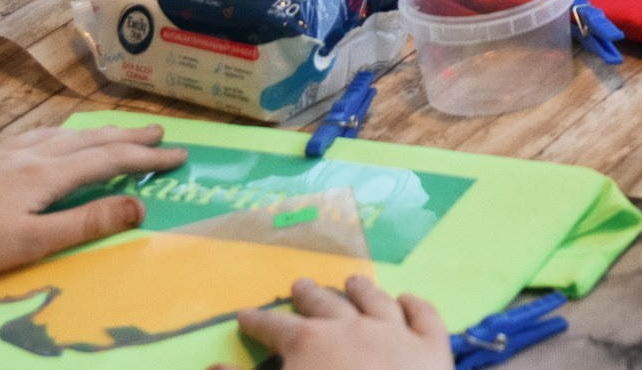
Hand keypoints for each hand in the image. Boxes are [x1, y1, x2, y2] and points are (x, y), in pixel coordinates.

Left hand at [0, 123, 186, 281]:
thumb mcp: (31, 243)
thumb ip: (86, 222)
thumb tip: (140, 206)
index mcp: (48, 173)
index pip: (109, 160)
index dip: (147, 158)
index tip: (179, 156)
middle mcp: (32, 153)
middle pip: (91, 139)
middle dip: (130, 138)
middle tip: (162, 133)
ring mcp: (6, 152)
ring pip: (65, 133)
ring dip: (99, 132)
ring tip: (118, 132)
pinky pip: (39, 135)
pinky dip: (64, 133)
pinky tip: (55, 138)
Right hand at [221, 275, 449, 369]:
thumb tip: (210, 367)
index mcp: (308, 343)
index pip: (275, 328)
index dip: (258, 323)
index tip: (245, 315)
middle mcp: (351, 326)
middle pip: (326, 305)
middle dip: (310, 296)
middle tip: (301, 284)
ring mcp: (396, 333)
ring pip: (376, 302)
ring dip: (362, 290)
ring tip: (353, 280)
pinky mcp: (432, 348)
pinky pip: (424, 317)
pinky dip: (415, 305)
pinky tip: (408, 298)